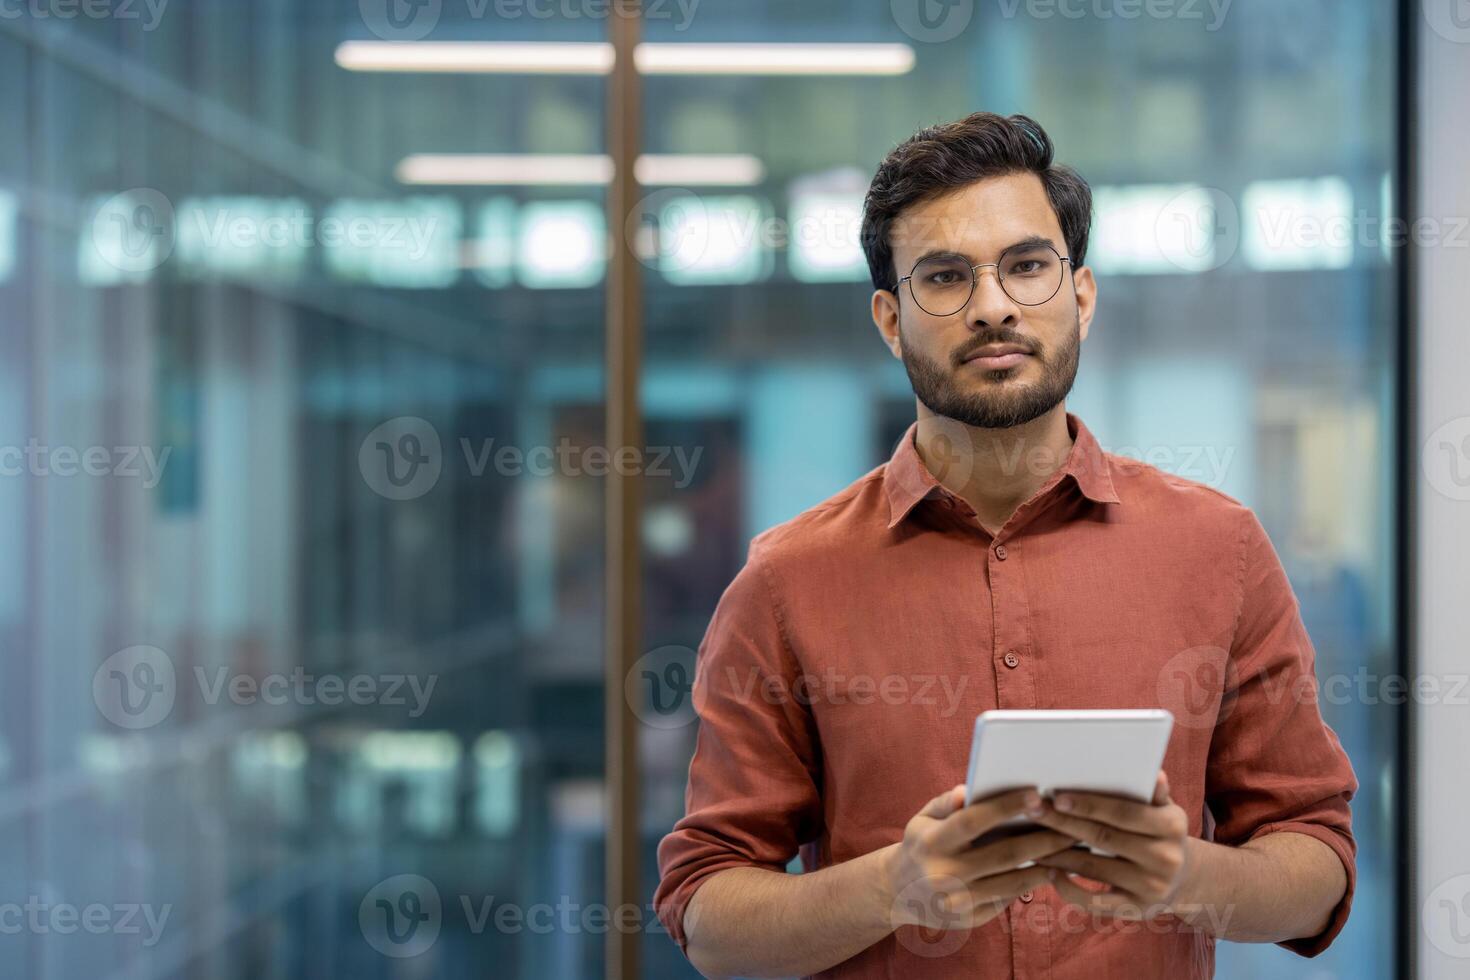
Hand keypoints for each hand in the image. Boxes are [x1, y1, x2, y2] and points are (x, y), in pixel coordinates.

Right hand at [883, 785, 1073, 931]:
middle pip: (1003, 854)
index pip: (973, 821)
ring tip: (1070, 847)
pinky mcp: (969, 920)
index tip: (1037, 795)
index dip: (1005, 808)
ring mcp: (957, 901)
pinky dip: (1031, 884)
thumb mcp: (923, 819)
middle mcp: (943, 874)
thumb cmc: (920, 844)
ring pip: (1012, 881)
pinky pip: (1007, 899)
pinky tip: (1050, 869)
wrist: (898, 892)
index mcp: (931, 843)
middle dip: (1042, 838)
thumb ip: (946, 803)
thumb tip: (969, 789)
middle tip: (1071, 824)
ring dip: (1045, 864)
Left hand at [1030, 771, 1189, 919]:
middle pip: (1103, 837)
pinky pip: (1095, 901)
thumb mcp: (1163, 809)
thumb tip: (1154, 774)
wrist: (1182, 878)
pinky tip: (1049, 872)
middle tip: (1032, 812)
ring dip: (1057, 854)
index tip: (1057, 797)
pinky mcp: (1136, 909)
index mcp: (1171, 826)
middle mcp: (1165, 858)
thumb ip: (1152, 793)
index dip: (1089, 805)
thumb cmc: (1159, 831)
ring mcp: (1151, 887)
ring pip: (1093, 868)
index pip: (1124, 812)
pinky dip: (1069, 889)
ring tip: (1030, 840)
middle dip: (1063, 824)